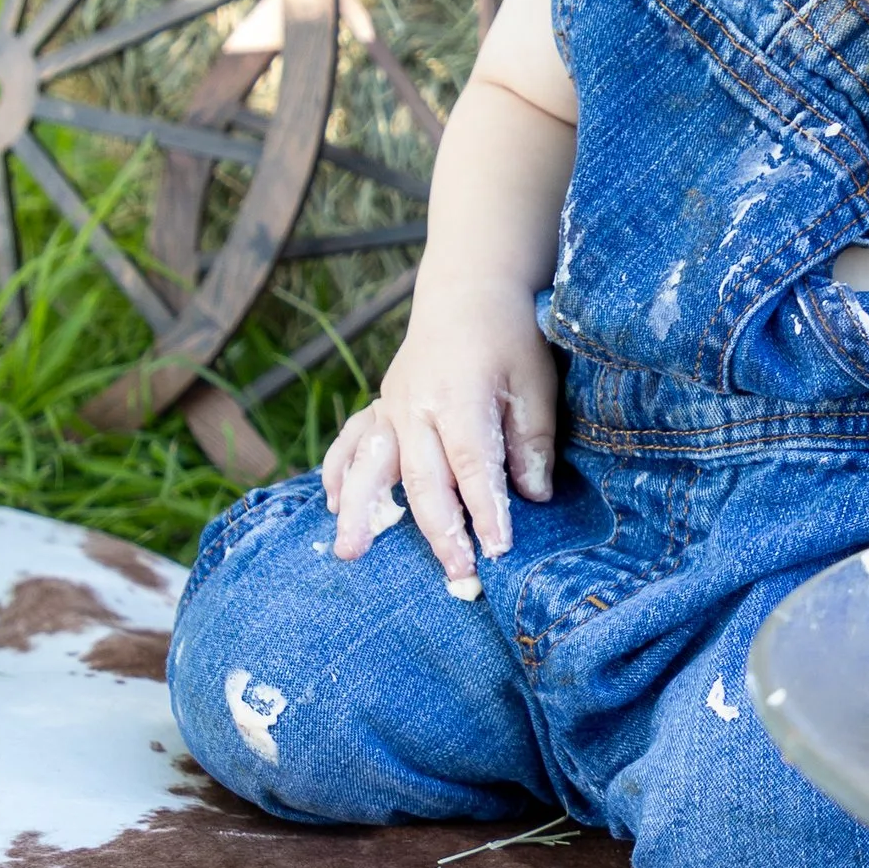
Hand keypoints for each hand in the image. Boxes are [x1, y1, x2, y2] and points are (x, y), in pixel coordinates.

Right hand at [323, 283, 559, 581]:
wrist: (467, 293)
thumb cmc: (508, 338)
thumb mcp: (535, 381)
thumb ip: (532, 439)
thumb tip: (534, 494)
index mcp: (461, 396)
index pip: (473, 463)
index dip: (485, 508)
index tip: (498, 548)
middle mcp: (417, 405)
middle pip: (424, 478)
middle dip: (440, 531)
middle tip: (456, 574)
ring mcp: (392, 406)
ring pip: (372, 466)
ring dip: (363, 510)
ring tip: (351, 552)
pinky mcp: (380, 407)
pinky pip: (351, 443)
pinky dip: (339, 474)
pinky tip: (334, 506)